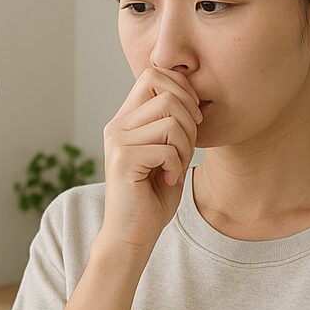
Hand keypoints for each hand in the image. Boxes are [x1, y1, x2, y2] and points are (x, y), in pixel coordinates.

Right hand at [100, 64, 203, 249]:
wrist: (132, 234)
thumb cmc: (152, 196)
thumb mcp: (167, 152)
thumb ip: (172, 123)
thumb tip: (191, 93)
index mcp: (125, 119)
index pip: (153, 75)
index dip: (182, 89)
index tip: (192, 119)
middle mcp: (117, 126)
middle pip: (167, 94)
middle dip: (190, 121)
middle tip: (187, 148)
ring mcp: (117, 142)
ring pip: (170, 121)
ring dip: (184, 146)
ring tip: (175, 166)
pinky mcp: (122, 160)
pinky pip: (166, 148)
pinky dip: (176, 165)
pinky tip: (167, 179)